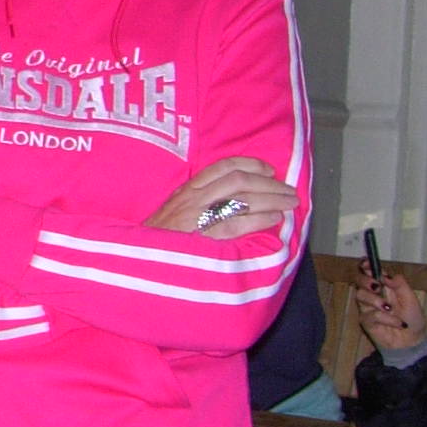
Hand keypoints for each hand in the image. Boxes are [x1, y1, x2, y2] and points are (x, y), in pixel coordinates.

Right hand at [146, 157, 289, 236]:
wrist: (137, 262)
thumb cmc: (159, 241)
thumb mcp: (174, 214)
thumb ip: (198, 204)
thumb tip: (233, 199)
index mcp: (186, 191)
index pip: (222, 167)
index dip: (250, 164)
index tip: (269, 170)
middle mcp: (192, 199)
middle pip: (238, 180)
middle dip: (269, 184)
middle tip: (288, 191)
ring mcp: (197, 218)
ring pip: (241, 198)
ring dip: (272, 199)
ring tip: (289, 204)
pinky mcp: (202, 238)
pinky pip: (236, 224)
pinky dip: (259, 219)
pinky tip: (274, 220)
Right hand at [352, 271, 426, 353]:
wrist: (412, 341)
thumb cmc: (413, 319)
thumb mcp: (411, 299)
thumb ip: (400, 285)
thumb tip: (386, 276)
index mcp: (385, 286)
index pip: (371, 272)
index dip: (366, 266)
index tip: (366, 264)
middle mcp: (374, 294)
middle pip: (359, 280)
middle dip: (365, 280)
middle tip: (376, 286)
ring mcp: (368, 307)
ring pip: (360, 295)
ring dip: (375, 300)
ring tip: (389, 308)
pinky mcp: (366, 321)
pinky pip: (370, 315)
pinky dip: (386, 318)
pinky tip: (398, 323)